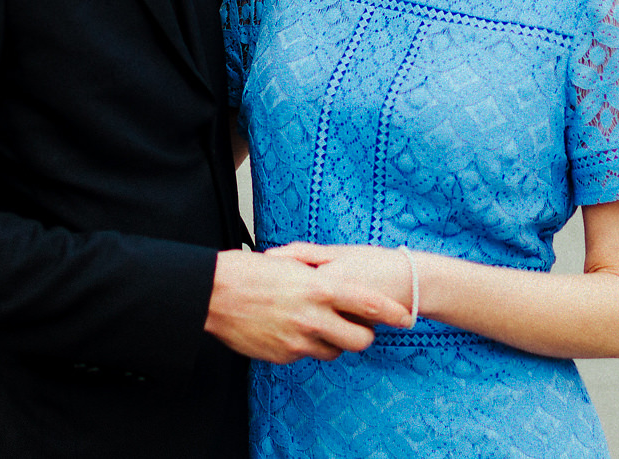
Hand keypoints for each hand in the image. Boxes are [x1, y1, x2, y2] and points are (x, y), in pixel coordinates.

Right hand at [204, 248, 411, 362]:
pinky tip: (288, 329)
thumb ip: (317, 275)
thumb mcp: (288, 263)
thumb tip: (334, 281)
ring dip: (333, 342)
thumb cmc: (248, 272)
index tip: (406, 317)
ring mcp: (299, 340)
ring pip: (334, 352)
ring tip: (316, 324)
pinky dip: (303, 345)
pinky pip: (305, 355)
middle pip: (360, 340)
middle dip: (364, 336)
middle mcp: (313, 317)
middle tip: (359, 327)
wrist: (212, 294)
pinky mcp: (283, 356)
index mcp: (318, 288)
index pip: (370, 304)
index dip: (393, 313)